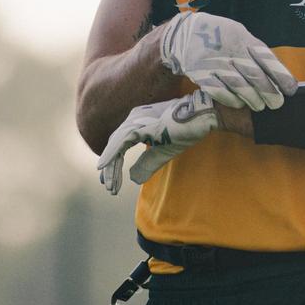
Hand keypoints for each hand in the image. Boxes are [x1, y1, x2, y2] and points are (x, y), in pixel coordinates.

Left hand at [97, 90, 217, 193]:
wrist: (201, 118)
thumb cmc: (185, 131)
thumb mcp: (163, 152)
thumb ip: (147, 164)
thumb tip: (133, 179)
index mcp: (138, 123)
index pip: (120, 144)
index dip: (114, 162)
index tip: (111, 181)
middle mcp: (134, 118)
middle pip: (115, 144)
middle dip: (110, 167)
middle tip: (108, 186)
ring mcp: (136, 120)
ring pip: (115, 145)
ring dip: (111, 167)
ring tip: (109, 185)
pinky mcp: (141, 125)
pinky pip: (120, 142)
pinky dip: (111, 155)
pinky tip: (104, 167)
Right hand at [159, 11, 296, 110]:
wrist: (184, 35)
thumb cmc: (220, 38)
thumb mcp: (238, 35)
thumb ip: (255, 53)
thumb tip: (279, 74)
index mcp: (242, 37)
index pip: (266, 58)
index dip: (280, 75)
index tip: (291, 90)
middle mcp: (229, 49)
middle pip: (254, 75)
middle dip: (269, 92)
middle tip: (277, 103)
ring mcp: (214, 62)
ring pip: (239, 86)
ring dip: (253, 99)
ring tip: (260, 106)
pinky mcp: (200, 74)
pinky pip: (220, 92)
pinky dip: (232, 100)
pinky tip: (239, 103)